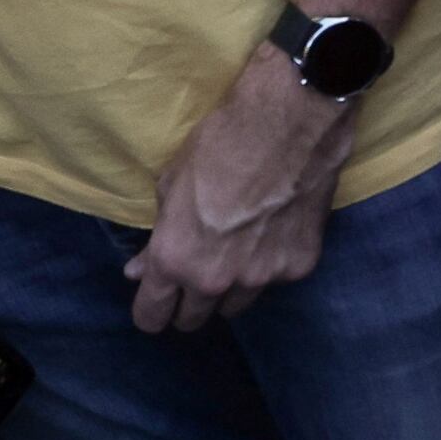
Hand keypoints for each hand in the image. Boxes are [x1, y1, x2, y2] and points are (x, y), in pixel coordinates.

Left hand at [123, 49, 352, 333]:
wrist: (291, 120)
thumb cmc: (220, 142)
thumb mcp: (173, 185)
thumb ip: (158, 237)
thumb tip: (140, 271)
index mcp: (175, 259)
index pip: (152, 315)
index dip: (151, 312)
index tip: (157, 303)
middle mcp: (215, 279)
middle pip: (194, 319)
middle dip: (190, 301)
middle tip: (199, 270)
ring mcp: (261, 276)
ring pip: (237, 303)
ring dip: (232, 286)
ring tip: (241, 248)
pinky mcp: (300, 264)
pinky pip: (277, 276)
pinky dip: (273, 261)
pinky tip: (277, 227)